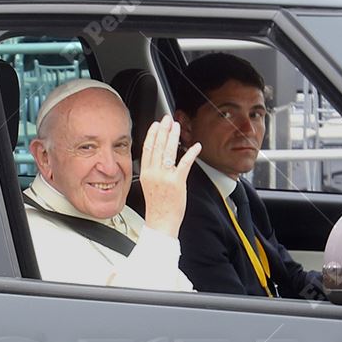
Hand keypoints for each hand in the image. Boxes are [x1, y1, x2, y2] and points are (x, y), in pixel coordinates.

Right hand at [137, 115, 199, 237]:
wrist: (161, 222)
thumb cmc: (158, 207)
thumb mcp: (149, 185)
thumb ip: (153, 170)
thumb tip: (160, 158)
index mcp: (146, 173)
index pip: (147, 148)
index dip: (152, 134)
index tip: (156, 124)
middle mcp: (154, 173)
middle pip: (157, 146)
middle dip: (163, 130)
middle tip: (168, 119)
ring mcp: (165, 177)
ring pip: (168, 151)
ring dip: (174, 136)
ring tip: (177, 126)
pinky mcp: (177, 182)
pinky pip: (185, 163)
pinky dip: (191, 153)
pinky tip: (196, 146)